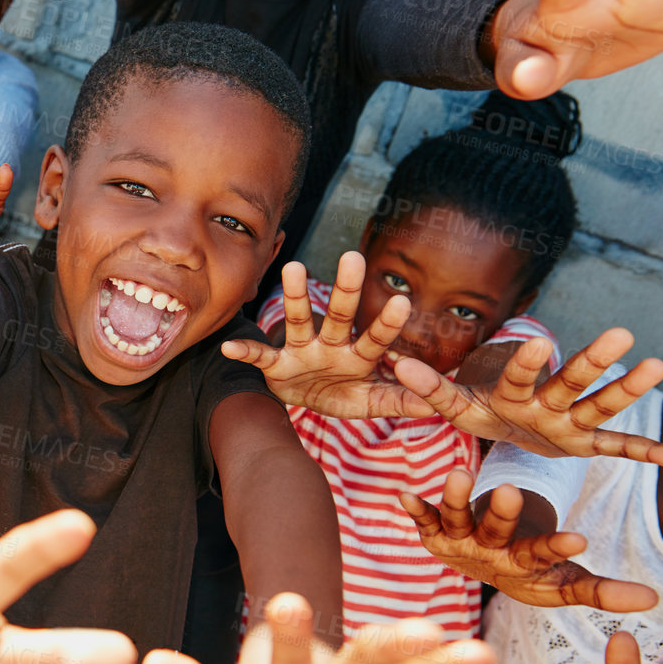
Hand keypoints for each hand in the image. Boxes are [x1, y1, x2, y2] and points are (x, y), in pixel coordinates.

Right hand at [223, 254, 435, 418]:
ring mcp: (302, 351)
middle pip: (340, 315)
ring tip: (295, 269)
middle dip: (347, 289)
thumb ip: (397, 401)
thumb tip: (432, 405)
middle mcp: (331, 345)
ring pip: (299, 321)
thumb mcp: (369, 403)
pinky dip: (245, 352)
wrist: (303, 401)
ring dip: (296, 296)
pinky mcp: (277, 365)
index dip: (388, 322)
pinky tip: (230, 347)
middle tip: (353, 257)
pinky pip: (260, 356)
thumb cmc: (340, 394)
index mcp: (358, 355)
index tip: (403, 300)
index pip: (376, 337)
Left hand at [393, 329, 662, 466]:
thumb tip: (400, 364)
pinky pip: (617, 448)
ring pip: (600, 405)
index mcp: (513, 393)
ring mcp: (569, 422)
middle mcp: (548, 403)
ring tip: (655, 365)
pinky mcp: (583, 443)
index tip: (537, 342)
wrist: (504, 418)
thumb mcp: (454, 404)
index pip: (519, 376)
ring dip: (626, 390)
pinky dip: (647, 453)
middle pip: (571, 382)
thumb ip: (431, 388)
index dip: (526, 363)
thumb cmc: (478, 408)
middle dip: (593, 361)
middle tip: (620, 334)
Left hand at [401, 469, 658, 611]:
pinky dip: (415, 510)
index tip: (578, 541)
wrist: (487, 577)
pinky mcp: (436, 533)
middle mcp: (491, 554)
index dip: (558, 549)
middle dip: (502, 514)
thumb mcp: (568, 584)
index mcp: (526, 564)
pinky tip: (403, 496)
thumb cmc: (535, 576)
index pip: (545, 555)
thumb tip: (654, 600)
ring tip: (457, 473)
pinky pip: (424, 520)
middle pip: (498, 532)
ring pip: (457, 518)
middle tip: (510, 491)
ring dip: (455, 499)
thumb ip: (604, 592)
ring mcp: (461, 542)